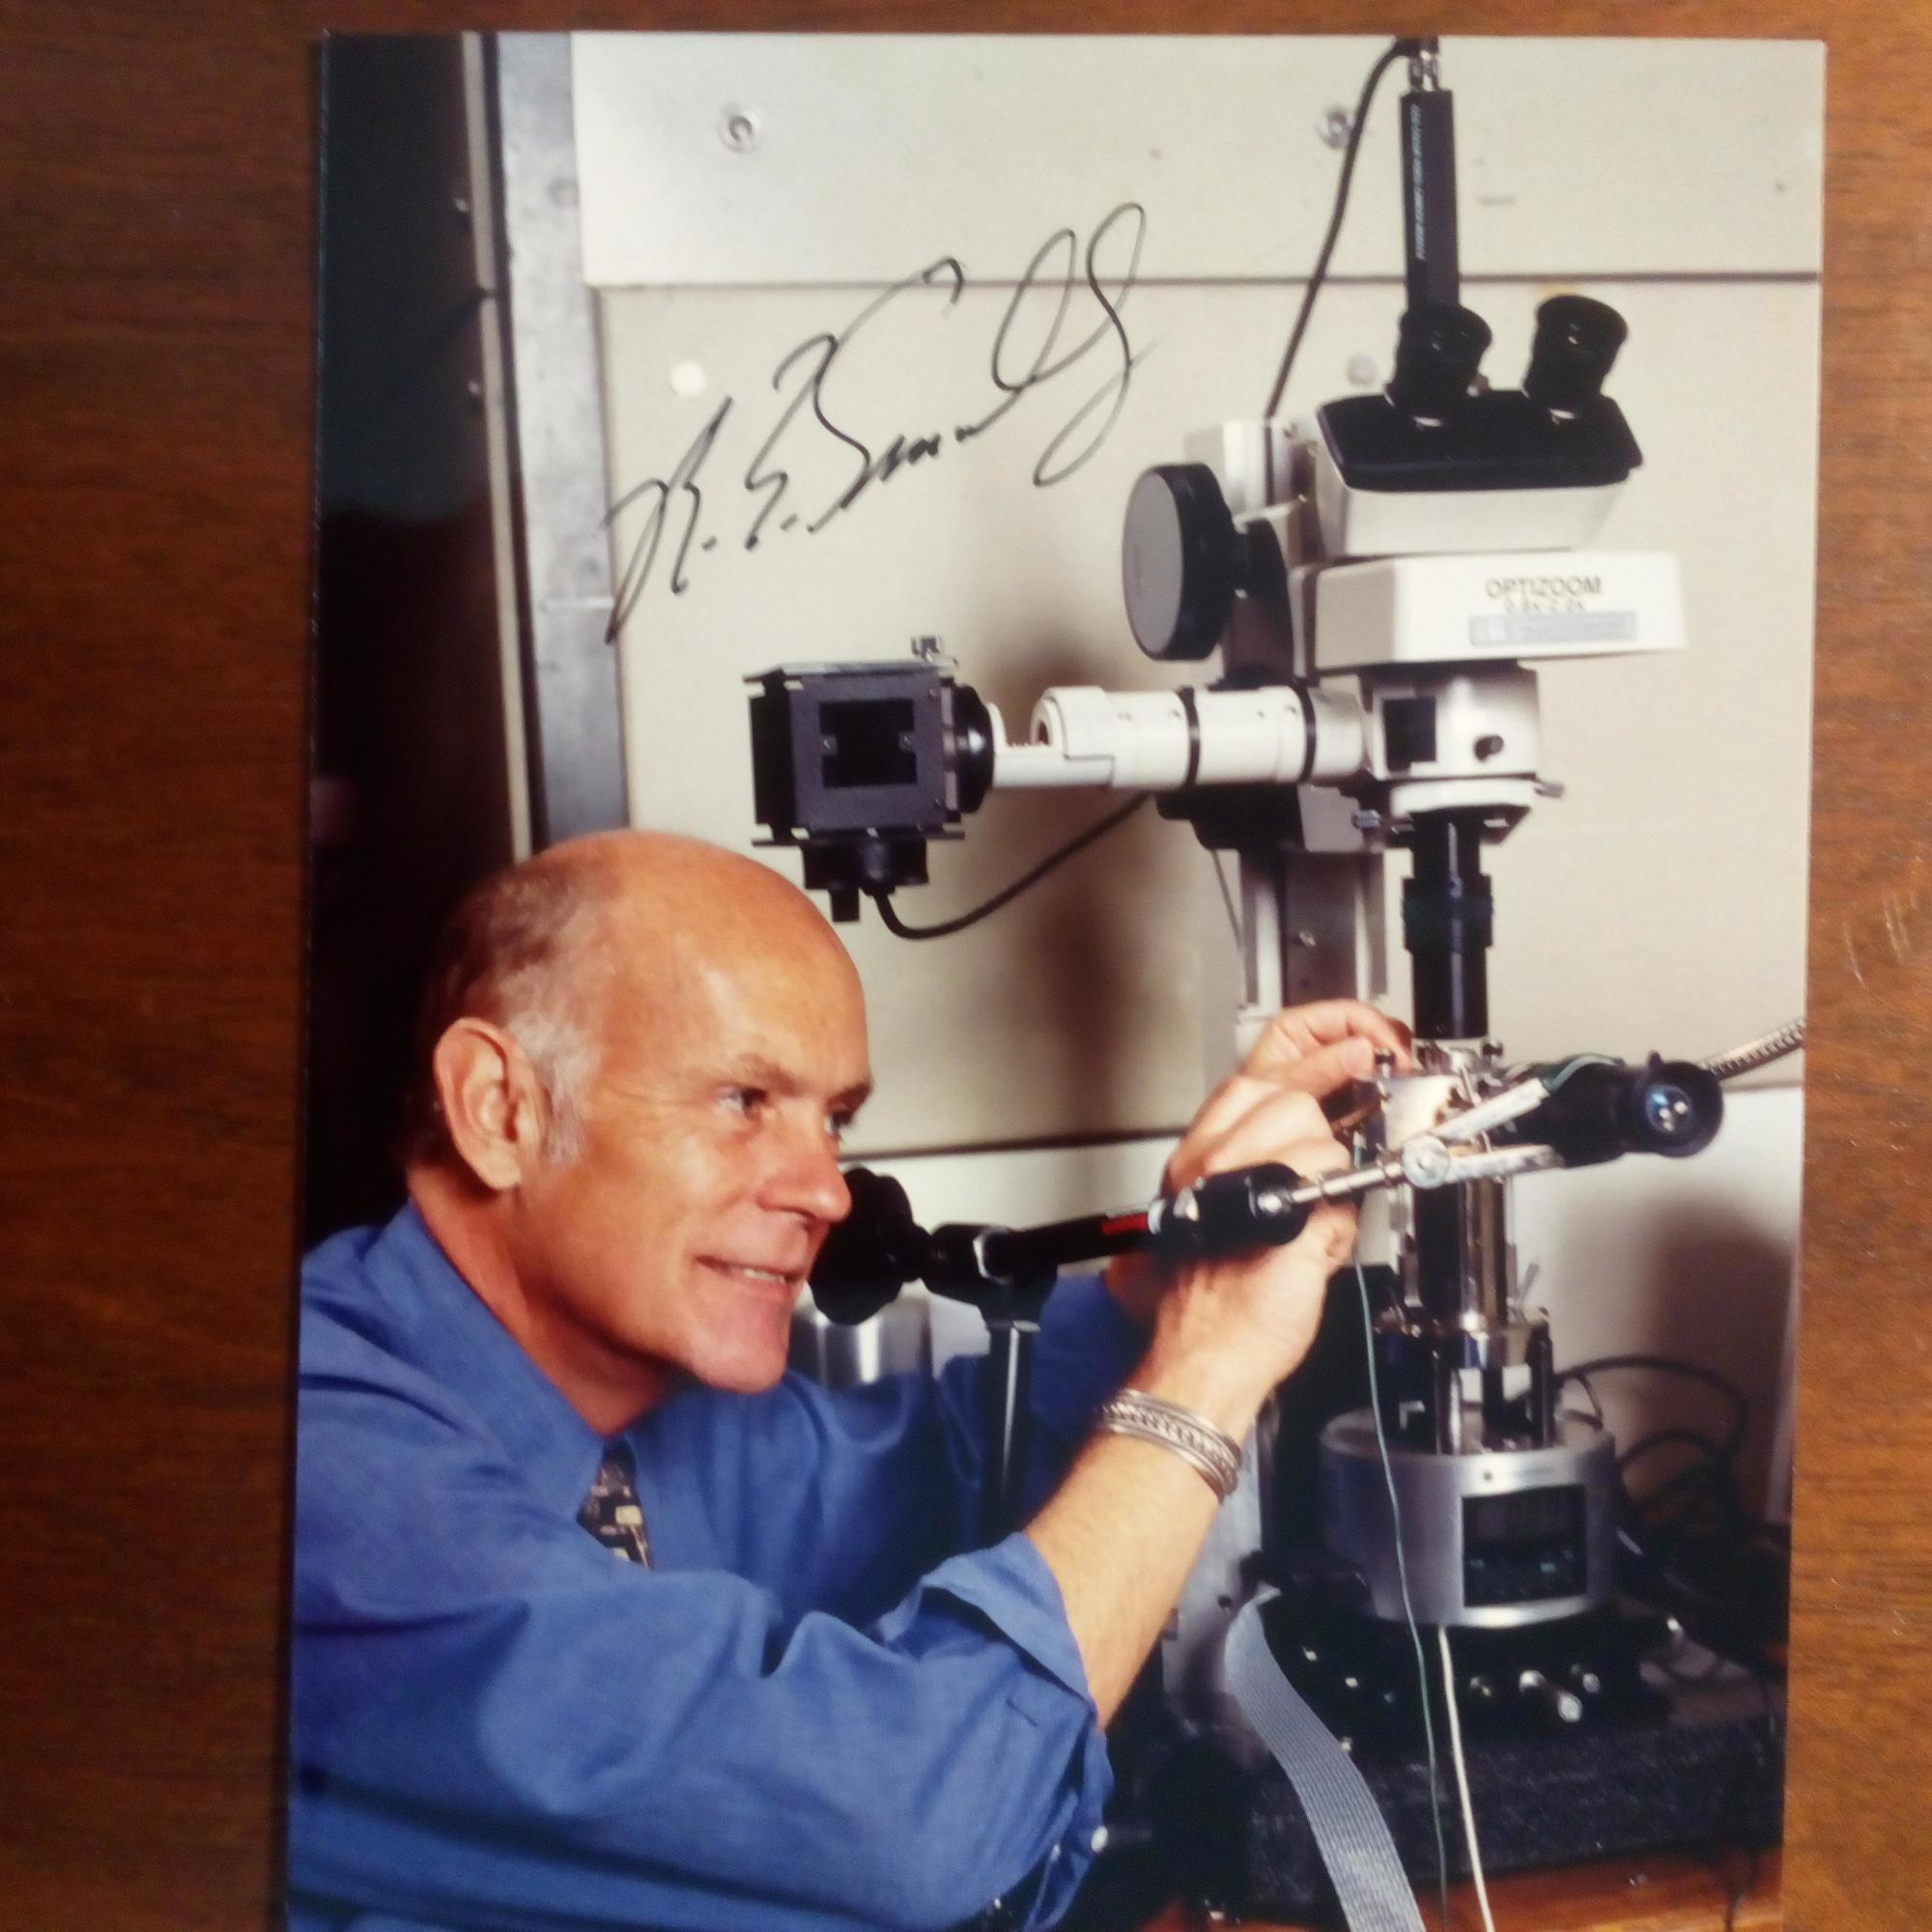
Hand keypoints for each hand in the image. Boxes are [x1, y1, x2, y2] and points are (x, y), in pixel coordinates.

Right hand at [1107, 1001, 1409, 1416]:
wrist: (1205, 1354)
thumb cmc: (1217, 1297)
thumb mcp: (1243, 1210)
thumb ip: (1285, 1166)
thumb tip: (1338, 1142)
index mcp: (1205, 1145)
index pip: (1268, 1055)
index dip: (1325, 1032)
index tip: (1361, 1037)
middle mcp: (1212, 1153)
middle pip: (1288, 1083)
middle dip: (1340, 1081)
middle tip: (1376, 1069)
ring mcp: (1239, 1177)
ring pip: (1314, 1129)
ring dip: (1335, 1166)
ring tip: (1319, 1212)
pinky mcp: (1278, 1208)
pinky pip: (1332, 1182)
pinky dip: (1339, 1209)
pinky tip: (1320, 1236)